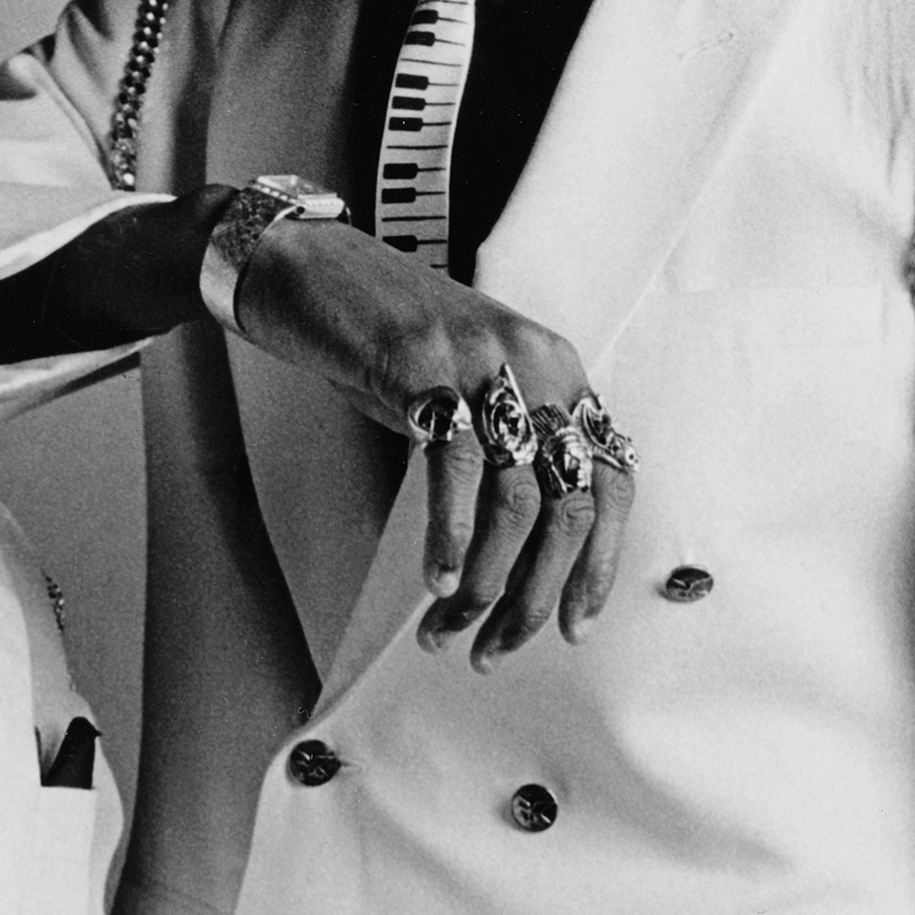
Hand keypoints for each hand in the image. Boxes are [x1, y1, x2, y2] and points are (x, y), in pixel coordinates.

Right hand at [232, 220, 632, 662]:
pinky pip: (456, 468)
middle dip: (536, 594)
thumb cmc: (378, 336)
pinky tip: (433, 580)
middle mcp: (534, 362)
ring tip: (450, 628)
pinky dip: (447, 536)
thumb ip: (503, 450)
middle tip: (497, 648)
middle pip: (570, 505)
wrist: (303, 266)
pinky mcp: (422, 365)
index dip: (599, 564)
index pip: (611, 480)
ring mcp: (480, 360)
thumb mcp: (463, 391)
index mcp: (556, 370)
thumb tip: (520, 552)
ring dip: (486, 583)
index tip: (572, 627)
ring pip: (516, 500)